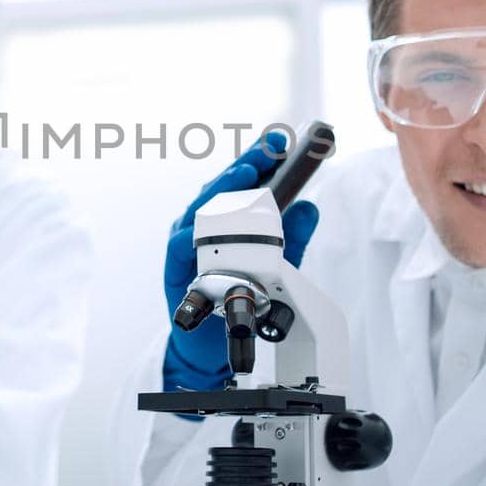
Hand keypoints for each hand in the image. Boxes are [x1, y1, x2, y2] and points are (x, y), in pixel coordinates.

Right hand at [161, 131, 320, 392]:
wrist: (211, 344)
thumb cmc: (237, 295)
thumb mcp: (276, 266)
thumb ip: (293, 239)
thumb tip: (310, 207)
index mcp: (224, 219)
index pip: (241, 182)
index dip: (259, 158)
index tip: (280, 141)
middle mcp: (203, 224)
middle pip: (221, 186)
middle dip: (247, 163)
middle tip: (270, 148)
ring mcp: (187, 243)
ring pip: (201, 208)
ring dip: (223, 189)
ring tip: (246, 174)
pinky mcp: (176, 268)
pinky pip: (181, 246)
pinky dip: (194, 233)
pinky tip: (208, 224)